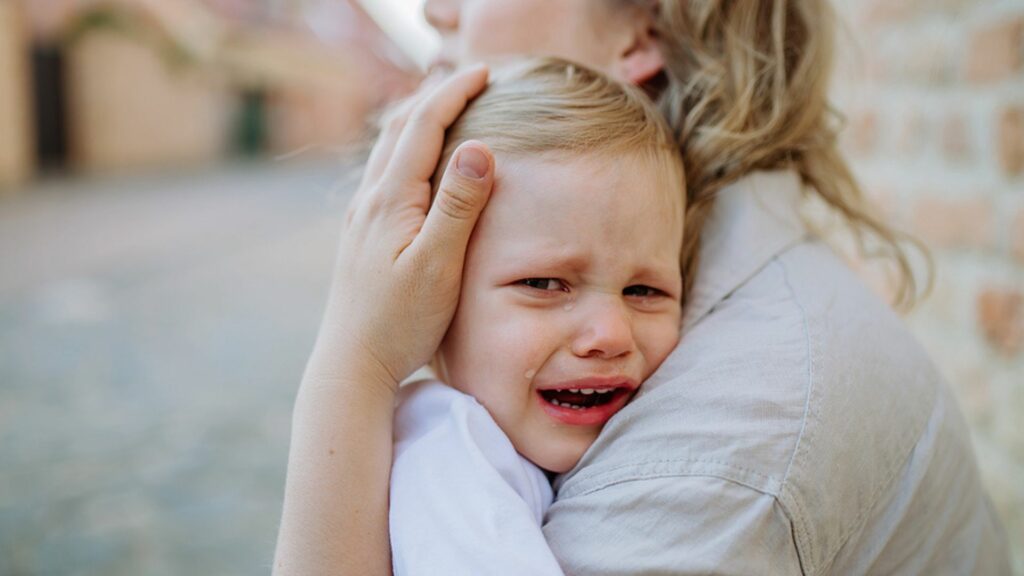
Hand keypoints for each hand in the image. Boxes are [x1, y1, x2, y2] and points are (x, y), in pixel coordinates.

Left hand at [311, 64, 494, 394]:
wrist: (352, 364)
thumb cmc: (400, 322)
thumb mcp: (438, 265)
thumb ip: (458, 206)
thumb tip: (478, 146)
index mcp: (391, 199)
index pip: (423, 126)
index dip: (453, 93)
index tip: (484, 71)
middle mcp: (370, 200)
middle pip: (399, 128)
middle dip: (435, 96)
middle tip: (470, 78)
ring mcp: (362, 218)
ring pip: (388, 151)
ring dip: (417, 121)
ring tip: (445, 108)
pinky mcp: (362, 237)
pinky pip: (384, 175)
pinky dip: (407, 151)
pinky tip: (417, 167)